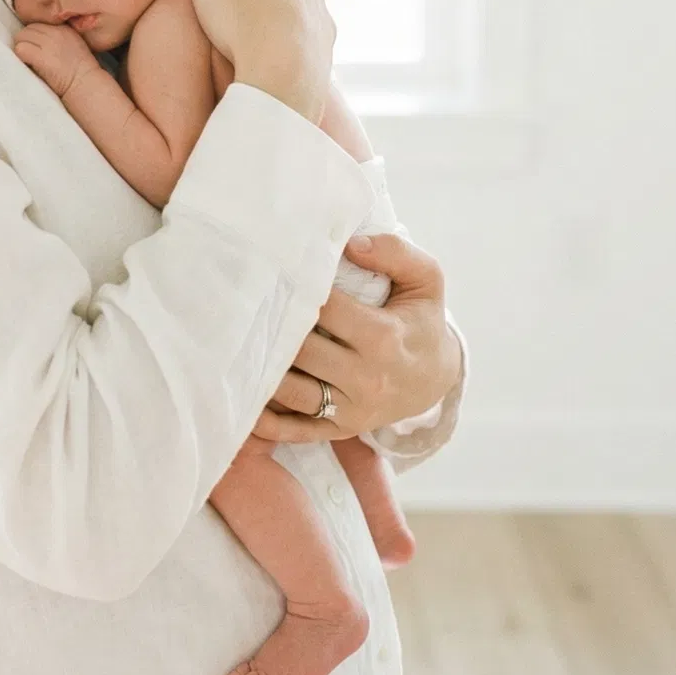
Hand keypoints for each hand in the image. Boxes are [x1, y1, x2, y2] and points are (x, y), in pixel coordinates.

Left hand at [13, 21, 101, 99]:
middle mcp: (55, 32)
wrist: (85, 84)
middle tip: (30, 55)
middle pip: (27, 29)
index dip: (33, 37)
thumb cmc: (81, 71)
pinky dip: (22, 57)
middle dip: (25, 41)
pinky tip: (30, 65)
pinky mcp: (41, 56)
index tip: (35, 48)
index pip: (38, 24)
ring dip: (22, 49)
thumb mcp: (73, 44)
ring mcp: (48, 43)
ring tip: (30, 61)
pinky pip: (20, 49)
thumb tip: (37, 39)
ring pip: (20, 37)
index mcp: (63, 28)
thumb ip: (57, 38)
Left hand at [250, 233, 461, 442]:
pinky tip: (244, 397)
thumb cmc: (421, 320)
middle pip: (302, 352)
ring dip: (263, 371)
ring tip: (240, 344)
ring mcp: (350, 409)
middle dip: (276, 329)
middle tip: (246, 305)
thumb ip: (395, 253)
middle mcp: (366, 378)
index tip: (276, 272)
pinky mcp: (338, 429)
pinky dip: (265, 420)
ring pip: (291, 393)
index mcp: (383, 337)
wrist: (435, 378)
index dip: (298, 290)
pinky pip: (294, 430)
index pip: (326, 310)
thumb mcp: (425, 280)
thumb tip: (350, 244)